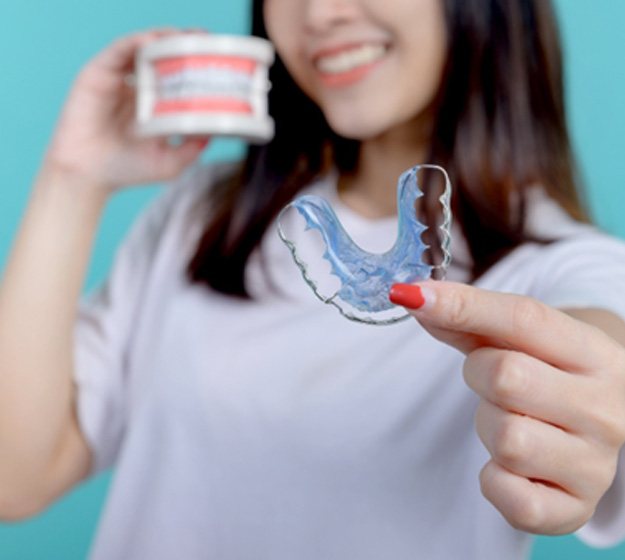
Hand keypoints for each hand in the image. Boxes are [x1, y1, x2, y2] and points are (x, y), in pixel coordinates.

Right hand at [42, 29, 210, 192]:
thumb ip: (193, 148)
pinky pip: (118, 51)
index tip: (214, 59)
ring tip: (182, 36)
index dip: (194, 66)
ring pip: (141, 48)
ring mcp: (118, 79)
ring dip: (162, 37)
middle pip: (162, 57)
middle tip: (203, 39)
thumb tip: (215, 131)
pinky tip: (151, 42)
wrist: (89, 176)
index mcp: (155, 104)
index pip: (177, 77)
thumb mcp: (170, 163)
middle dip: (182, 45)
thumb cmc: (126, 170)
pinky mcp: (98, 75)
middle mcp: (137, 87)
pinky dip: (135, 42)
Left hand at [390, 281, 624, 534]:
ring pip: (507, 439)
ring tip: (510, 423)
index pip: (525, 319)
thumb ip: (468, 318)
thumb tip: (413, 296)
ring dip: (488, 428)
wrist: (590, 429)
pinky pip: (505, 491)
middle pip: (506, 378)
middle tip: (492, 383)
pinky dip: (493, 478)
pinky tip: (512, 465)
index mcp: (596, 354)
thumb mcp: (518, 339)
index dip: (463, 306)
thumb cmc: (544, 374)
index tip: (412, 297)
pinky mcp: (573, 508)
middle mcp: (606, 409)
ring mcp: (596, 464)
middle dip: (479, 375)